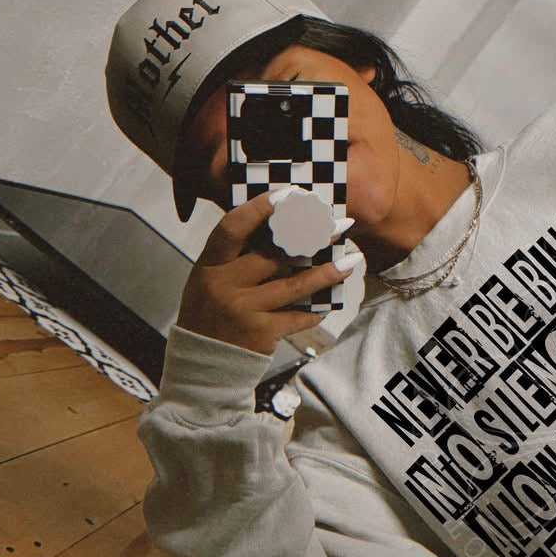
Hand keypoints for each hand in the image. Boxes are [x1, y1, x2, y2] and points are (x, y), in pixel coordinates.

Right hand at [176, 192, 360, 356]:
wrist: (204, 362)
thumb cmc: (212, 313)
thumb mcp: (211, 280)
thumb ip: (236, 257)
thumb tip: (281, 228)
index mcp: (209, 265)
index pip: (233, 227)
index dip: (260, 208)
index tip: (289, 194)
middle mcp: (224, 285)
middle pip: (273, 254)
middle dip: (309, 236)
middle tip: (338, 225)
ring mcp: (244, 310)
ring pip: (294, 285)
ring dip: (326, 272)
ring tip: (351, 261)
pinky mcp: (262, 333)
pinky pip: (297, 316)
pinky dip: (315, 309)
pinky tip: (329, 302)